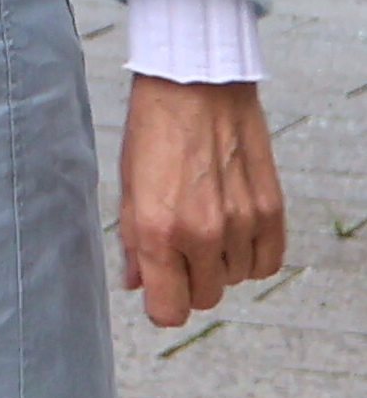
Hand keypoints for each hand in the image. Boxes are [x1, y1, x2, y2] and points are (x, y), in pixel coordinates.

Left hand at [121, 73, 288, 326]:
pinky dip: (252, 255)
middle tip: (180, 249)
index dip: (163, 306)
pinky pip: (267, 263)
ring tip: (205, 222)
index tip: (161, 293)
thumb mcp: (127, 185)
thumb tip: (137, 284)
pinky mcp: (271, 211)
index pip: (169, 310)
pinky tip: (235, 229)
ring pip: (235, 279)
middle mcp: (201, 234)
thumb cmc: (152, 131)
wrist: (194, 86)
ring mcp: (240, 224)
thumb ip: (133, 242)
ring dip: (220, 263)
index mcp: (157, 230)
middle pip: (205, 298)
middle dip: (190, 282)